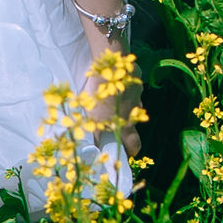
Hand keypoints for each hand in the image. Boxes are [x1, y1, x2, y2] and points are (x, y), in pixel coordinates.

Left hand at [73, 23, 146, 185]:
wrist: (110, 67)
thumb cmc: (99, 94)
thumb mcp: (91, 117)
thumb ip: (90, 132)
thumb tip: (84, 146)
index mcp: (125, 123)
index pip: (134, 144)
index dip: (132, 151)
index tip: (129, 154)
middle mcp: (135, 111)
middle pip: (135, 123)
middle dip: (127, 125)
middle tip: (117, 124)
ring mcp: (137, 95)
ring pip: (132, 104)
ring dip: (123, 104)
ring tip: (110, 99)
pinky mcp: (136, 80)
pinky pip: (130, 87)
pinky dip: (122, 88)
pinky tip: (112, 83)